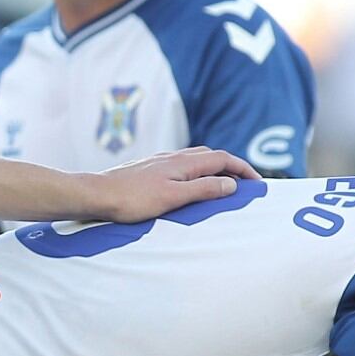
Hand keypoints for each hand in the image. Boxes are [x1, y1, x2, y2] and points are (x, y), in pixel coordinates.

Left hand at [89, 146, 257, 223]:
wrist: (97, 194)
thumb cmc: (132, 199)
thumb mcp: (174, 198)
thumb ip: (204, 189)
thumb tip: (231, 183)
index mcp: (184, 162)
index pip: (222, 159)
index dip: (243, 168)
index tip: (257, 182)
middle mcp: (173, 157)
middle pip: (211, 156)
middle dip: (231, 167)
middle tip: (244, 184)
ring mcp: (160, 162)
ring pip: (195, 160)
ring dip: (213, 169)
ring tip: (221, 185)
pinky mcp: (149, 169)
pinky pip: (181, 166)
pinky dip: (196, 173)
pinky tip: (189, 186)